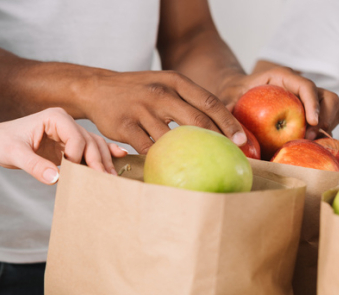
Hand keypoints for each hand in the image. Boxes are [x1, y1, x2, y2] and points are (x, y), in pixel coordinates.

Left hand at [0, 107, 127, 183]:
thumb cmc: (2, 143)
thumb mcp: (14, 154)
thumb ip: (34, 166)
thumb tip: (55, 179)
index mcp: (55, 117)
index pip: (76, 137)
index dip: (77, 156)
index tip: (70, 173)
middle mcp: (65, 123)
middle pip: (90, 142)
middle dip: (98, 162)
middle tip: (106, 181)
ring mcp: (68, 133)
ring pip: (94, 146)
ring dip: (103, 162)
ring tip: (111, 179)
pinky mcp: (68, 145)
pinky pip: (89, 150)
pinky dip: (103, 155)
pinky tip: (120, 157)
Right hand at [79, 70, 247, 153]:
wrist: (97, 88)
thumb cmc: (138, 91)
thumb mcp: (164, 84)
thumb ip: (187, 100)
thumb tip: (219, 126)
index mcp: (175, 81)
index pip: (209, 103)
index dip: (228, 123)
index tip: (242, 141)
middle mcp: (160, 93)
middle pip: (197, 121)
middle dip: (218, 140)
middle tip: (230, 158)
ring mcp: (142, 109)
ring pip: (173, 138)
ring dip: (188, 155)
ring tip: (201, 168)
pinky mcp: (125, 126)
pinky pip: (148, 148)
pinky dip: (160, 160)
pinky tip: (169, 169)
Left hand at [224, 61, 338, 139]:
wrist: (239, 93)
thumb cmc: (235, 94)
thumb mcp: (229, 99)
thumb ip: (228, 108)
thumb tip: (228, 131)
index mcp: (283, 77)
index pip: (306, 86)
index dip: (313, 103)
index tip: (312, 122)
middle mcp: (300, 86)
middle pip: (328, 97)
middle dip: (325, 117)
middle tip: (310, 137)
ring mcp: (308, 99)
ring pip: (333, 107)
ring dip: (328, 125)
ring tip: (312, 142)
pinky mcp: (310, 111)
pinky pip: (328, 119)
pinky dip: (325, 131)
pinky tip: (311, 145)